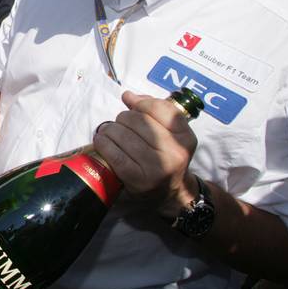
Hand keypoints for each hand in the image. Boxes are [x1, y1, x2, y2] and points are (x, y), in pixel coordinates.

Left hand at [92, 90, 197, 218]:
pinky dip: (103, 144)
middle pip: (138, 120)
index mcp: (185, 137)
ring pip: (122, 135)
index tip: (133, 106)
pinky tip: (102, 141)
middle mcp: (174, 152)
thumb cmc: (166, 156)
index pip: (160, 108)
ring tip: (109, 133)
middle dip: (123, 118)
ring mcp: (156, 167)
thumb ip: (152, 110)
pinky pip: (114, 154)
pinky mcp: (137, 179)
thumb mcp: (170, 133)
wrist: (170, 193)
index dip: (142, 103)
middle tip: (119, 124)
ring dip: (109, 129)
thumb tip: (128, 96)